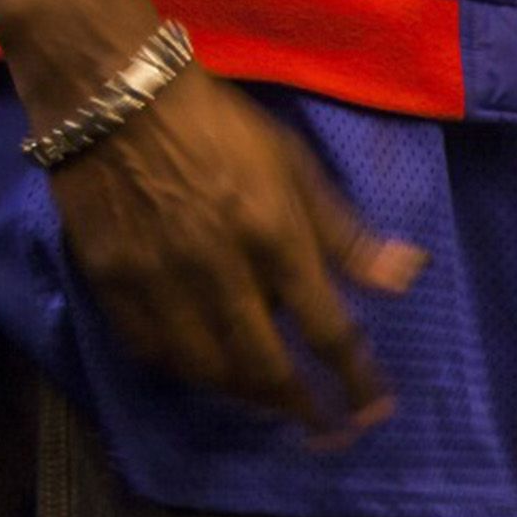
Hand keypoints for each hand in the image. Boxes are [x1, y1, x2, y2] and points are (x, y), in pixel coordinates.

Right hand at [43, 68, 422, 434]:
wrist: (113, 92)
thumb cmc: (218, 127)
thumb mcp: (296, 167)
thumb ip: (346, 235)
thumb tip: (406, 279)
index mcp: (273, 236)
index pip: (327, 331)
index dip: (355, 381)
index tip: (373, 412)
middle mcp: (218, 268)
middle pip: (265, 368)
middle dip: (301, 407)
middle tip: (321, 424)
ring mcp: (158, 278)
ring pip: (208, 370)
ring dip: (246, 397)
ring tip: (269, 399)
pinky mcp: (110, 280)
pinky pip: (152, 350)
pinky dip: (186, 371)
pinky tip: (206, 369)